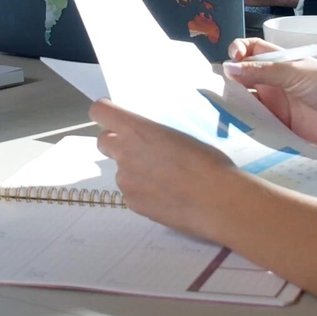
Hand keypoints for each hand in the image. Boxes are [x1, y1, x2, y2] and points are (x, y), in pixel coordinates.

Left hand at [90, 98, 235, 239]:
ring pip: (121, 171)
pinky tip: (167, 197)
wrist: (217, 201)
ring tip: (165, 180)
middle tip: (140, 150)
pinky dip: (144, 193)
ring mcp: (125, 180)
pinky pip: (131, 193)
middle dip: (116, 143)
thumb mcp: (179, 136)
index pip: (100, 111)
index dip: (105, 113)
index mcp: (137, 129)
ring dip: (134, 171)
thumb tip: (150, 140)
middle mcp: (124, 152)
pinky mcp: (132, 204)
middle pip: (103, 141)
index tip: (116, 117)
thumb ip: (154, 135)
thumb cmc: (208, 162)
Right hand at [224, 38, 316, 148]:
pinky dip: (244, 127)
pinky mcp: (279, 128)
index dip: (238, 51)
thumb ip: (262, 71)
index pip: (251, 51)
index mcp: (279, 63)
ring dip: (232, 105)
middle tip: (212, 89)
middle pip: (242, 79)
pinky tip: (232, 130)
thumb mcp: (296, 73)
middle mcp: (274, 83)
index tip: (231, 59)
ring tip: (216, 111)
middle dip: (226, 82)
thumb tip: (228, 67)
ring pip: (246, 103)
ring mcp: (275, 106)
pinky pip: (256, 126)